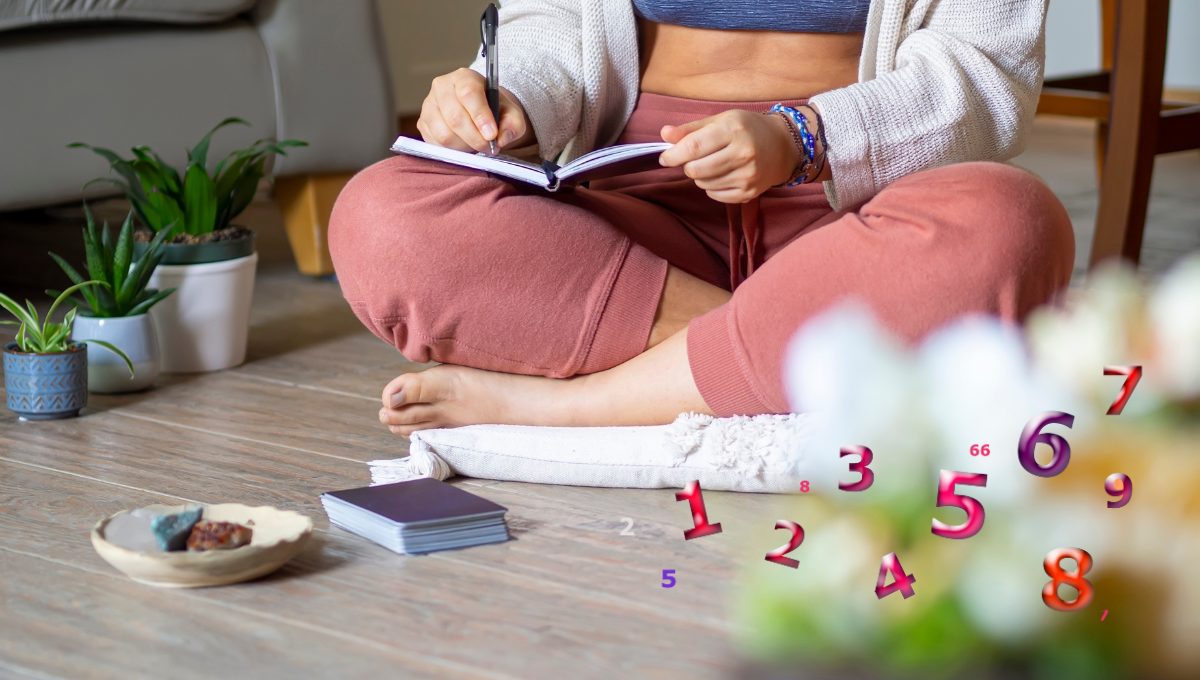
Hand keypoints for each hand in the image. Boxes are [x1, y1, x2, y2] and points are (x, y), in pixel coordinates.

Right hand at [417, 68, 534, 152]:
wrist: (479, 113)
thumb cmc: (494, 110)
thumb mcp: (511, 113)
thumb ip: (513, 124)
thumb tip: (502, 138)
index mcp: (464, 77)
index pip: (468, 94)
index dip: (480, 116)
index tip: (492, 134)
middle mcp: (442, 87)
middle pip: (455, 118)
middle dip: (475, 138)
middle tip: (489, 147)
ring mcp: (429, 106)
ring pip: (444, 134)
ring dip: (464, 146)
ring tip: (477, 144)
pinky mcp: (423, 124)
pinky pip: (436, 144)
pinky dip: (453, 150)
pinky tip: (464, 145)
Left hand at [657, 110, 798, 202]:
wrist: (783, 147)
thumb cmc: (748, 129)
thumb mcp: (721, 120)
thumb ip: (691, 129)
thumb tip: (664, 134)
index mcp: (734, 130)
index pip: (694, 147)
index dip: (673, 155)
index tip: (665, 158)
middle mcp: (743, 154)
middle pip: (695, 170)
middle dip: (687, 166)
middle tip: (694, 159)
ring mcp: (748, 176)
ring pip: (703, 184)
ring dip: (700, 176)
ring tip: (713, 164)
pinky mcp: (749, 193)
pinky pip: (715, 195)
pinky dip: (711, 187)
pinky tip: (722, 174)